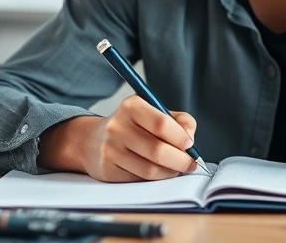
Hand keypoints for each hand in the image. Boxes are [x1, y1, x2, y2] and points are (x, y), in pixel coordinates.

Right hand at [38, 95, 198, 181]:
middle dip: (180, 160)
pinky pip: (139, 180)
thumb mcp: (156, 113)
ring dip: (170, 172)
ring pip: (150, 169)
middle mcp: (117, 127)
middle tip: (190, 164)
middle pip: (157, 150)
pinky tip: (158, 172)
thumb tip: (190, 138)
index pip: (162, 124)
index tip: (189, 144)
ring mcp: (110, 150)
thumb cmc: (134, 126)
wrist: (95, 141)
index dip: (181, 137)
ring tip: (176, 168)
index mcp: (131, 106)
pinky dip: (155, 179)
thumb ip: (180, 121)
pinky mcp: (107, 170)